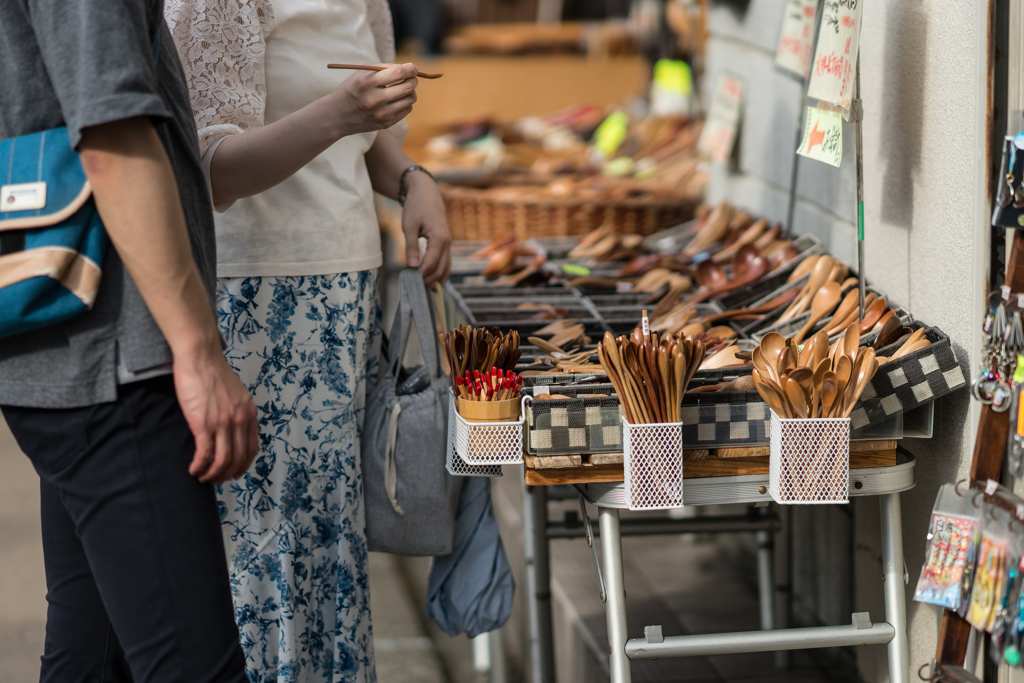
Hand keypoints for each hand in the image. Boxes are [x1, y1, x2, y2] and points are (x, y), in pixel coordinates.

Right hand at [173, 345, 258, 484]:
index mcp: (249, 413)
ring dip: (212, 474)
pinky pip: (204, 453)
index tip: (236, 473)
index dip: (244, 464)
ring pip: (222, 460)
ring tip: (203, 477)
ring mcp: (222, 423)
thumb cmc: (213, 372)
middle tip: (216, 480)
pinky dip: (199, 466)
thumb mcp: (236, 392)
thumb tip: (232, 424)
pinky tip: (193, 470)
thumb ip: (238, 409)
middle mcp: (239, 420)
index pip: (252, 447)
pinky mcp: (203, 424)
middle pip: (238, 458)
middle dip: (227, 474)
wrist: (201, 357)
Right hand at [328, 63, 418, 136]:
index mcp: (367, 83)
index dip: (410, 69)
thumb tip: (408, 68)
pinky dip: (406, 102)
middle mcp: (374, 100)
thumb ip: (384, 68)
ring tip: (403, 88)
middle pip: (407, 87)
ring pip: (410, 99)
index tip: (414, 68)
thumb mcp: (362, 73)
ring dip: (411, 91)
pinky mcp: (386, 123)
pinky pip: (407, 109)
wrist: (338, 115)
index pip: (398, 73)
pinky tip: (398, 99)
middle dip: (413, 80)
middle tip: (411, 78)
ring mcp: (381, 114)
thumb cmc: (353, 89)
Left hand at [401, 172, 451, 285]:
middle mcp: (448, 243)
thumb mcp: (409, 226)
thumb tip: (412, 266)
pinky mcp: (446, 244)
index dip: (421, 274)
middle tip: (414, 288)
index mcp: (439, 238)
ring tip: (424, 290)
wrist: (427, 194)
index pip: (431, 263)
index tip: (410, 281)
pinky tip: (432, 282)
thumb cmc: (416, 207)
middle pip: (441, 269)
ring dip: (436, 280)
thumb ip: (411, 247)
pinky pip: (446, 263)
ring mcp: (449, 244)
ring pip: (447, 268)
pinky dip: (440, 273)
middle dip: (428, 280)